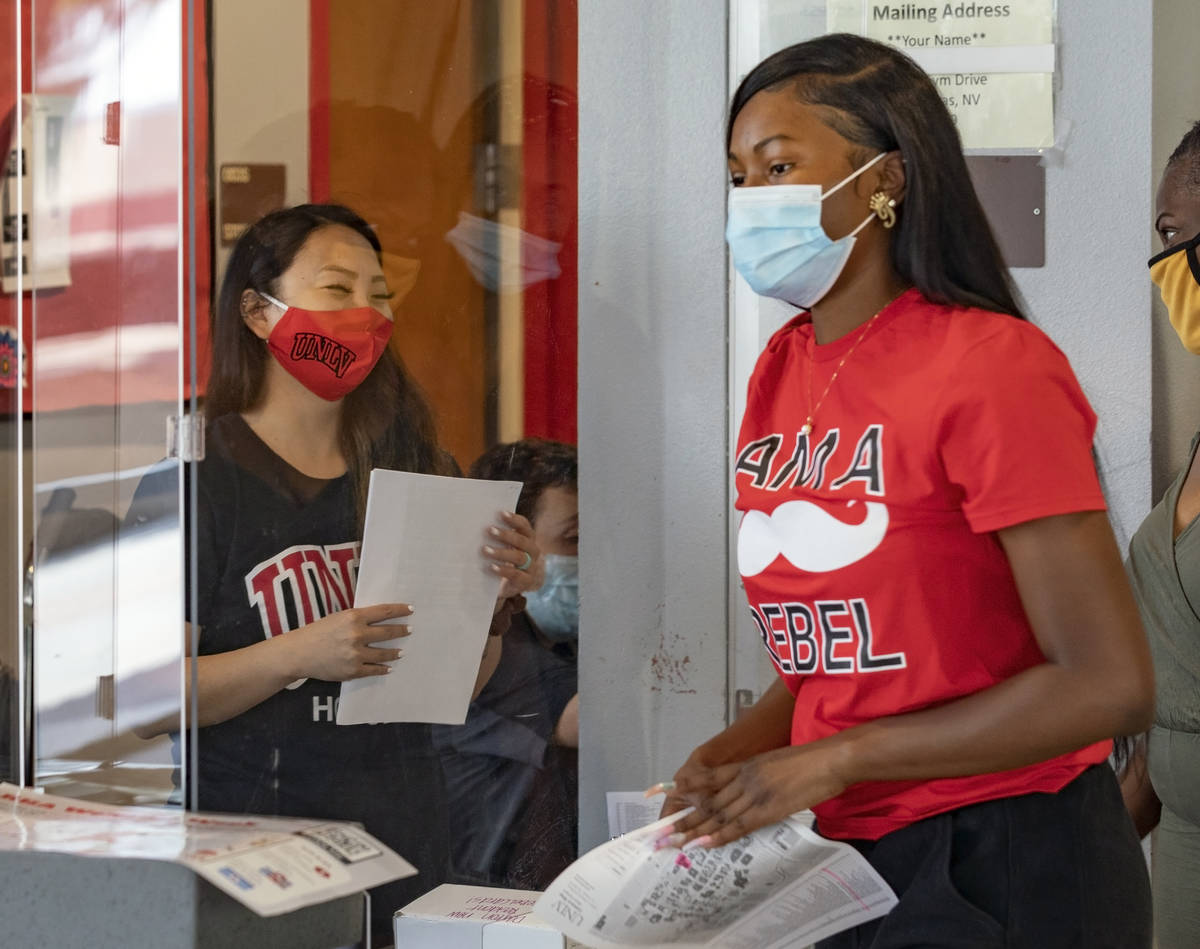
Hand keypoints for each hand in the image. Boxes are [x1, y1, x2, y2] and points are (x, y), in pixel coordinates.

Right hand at [283, 602, 412, 681]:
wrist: (299, 653)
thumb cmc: (318, 632)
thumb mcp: (338, 618)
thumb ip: (358, 618)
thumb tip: (380, 618)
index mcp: (354, 617)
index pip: (384, 612)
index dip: (400, 610)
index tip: (411, 610)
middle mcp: (357, 634)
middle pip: (388, 632)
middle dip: (402, 631)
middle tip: (410, 630)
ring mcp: (356, 654)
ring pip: (384, 653)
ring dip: (395, 652)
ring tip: (401, 651)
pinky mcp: (353, 670)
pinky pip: (374, 670)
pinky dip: (383, 669)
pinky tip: (389, 668)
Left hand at [482, 511, 543, 597]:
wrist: (509, 588)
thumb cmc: (503, 562)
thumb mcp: (502, 547)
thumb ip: (496, 536)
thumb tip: (478, 523)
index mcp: (527, 539)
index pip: (524, 526)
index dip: (514, 519)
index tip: (501, 514)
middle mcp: (532, 551)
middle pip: (522, 541)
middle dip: (506, 535)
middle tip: (490, 530)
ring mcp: (531, 567)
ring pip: (519, 557)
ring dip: (501, 552)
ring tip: (485, 550)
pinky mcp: (526, 581)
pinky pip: (516, 574)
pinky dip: (503, 570)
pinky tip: (492, 567)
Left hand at [655, 742, 847, 849]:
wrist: (829, 759)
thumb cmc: (810, 761)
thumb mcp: (777, 762)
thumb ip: (760, 774)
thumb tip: (753, 790)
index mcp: (747, 765)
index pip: (709, 781)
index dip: (689, 794)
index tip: (671, 802)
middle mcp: (744, 778)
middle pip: (708, 801)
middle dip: (684, 819)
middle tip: (662, 833)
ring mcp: (754, 793)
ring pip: (717, 815)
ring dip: (694, 831)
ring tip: (673, 843)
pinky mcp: (767, 809)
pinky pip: (737, 825)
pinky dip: (718, 836)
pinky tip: (702, 844)